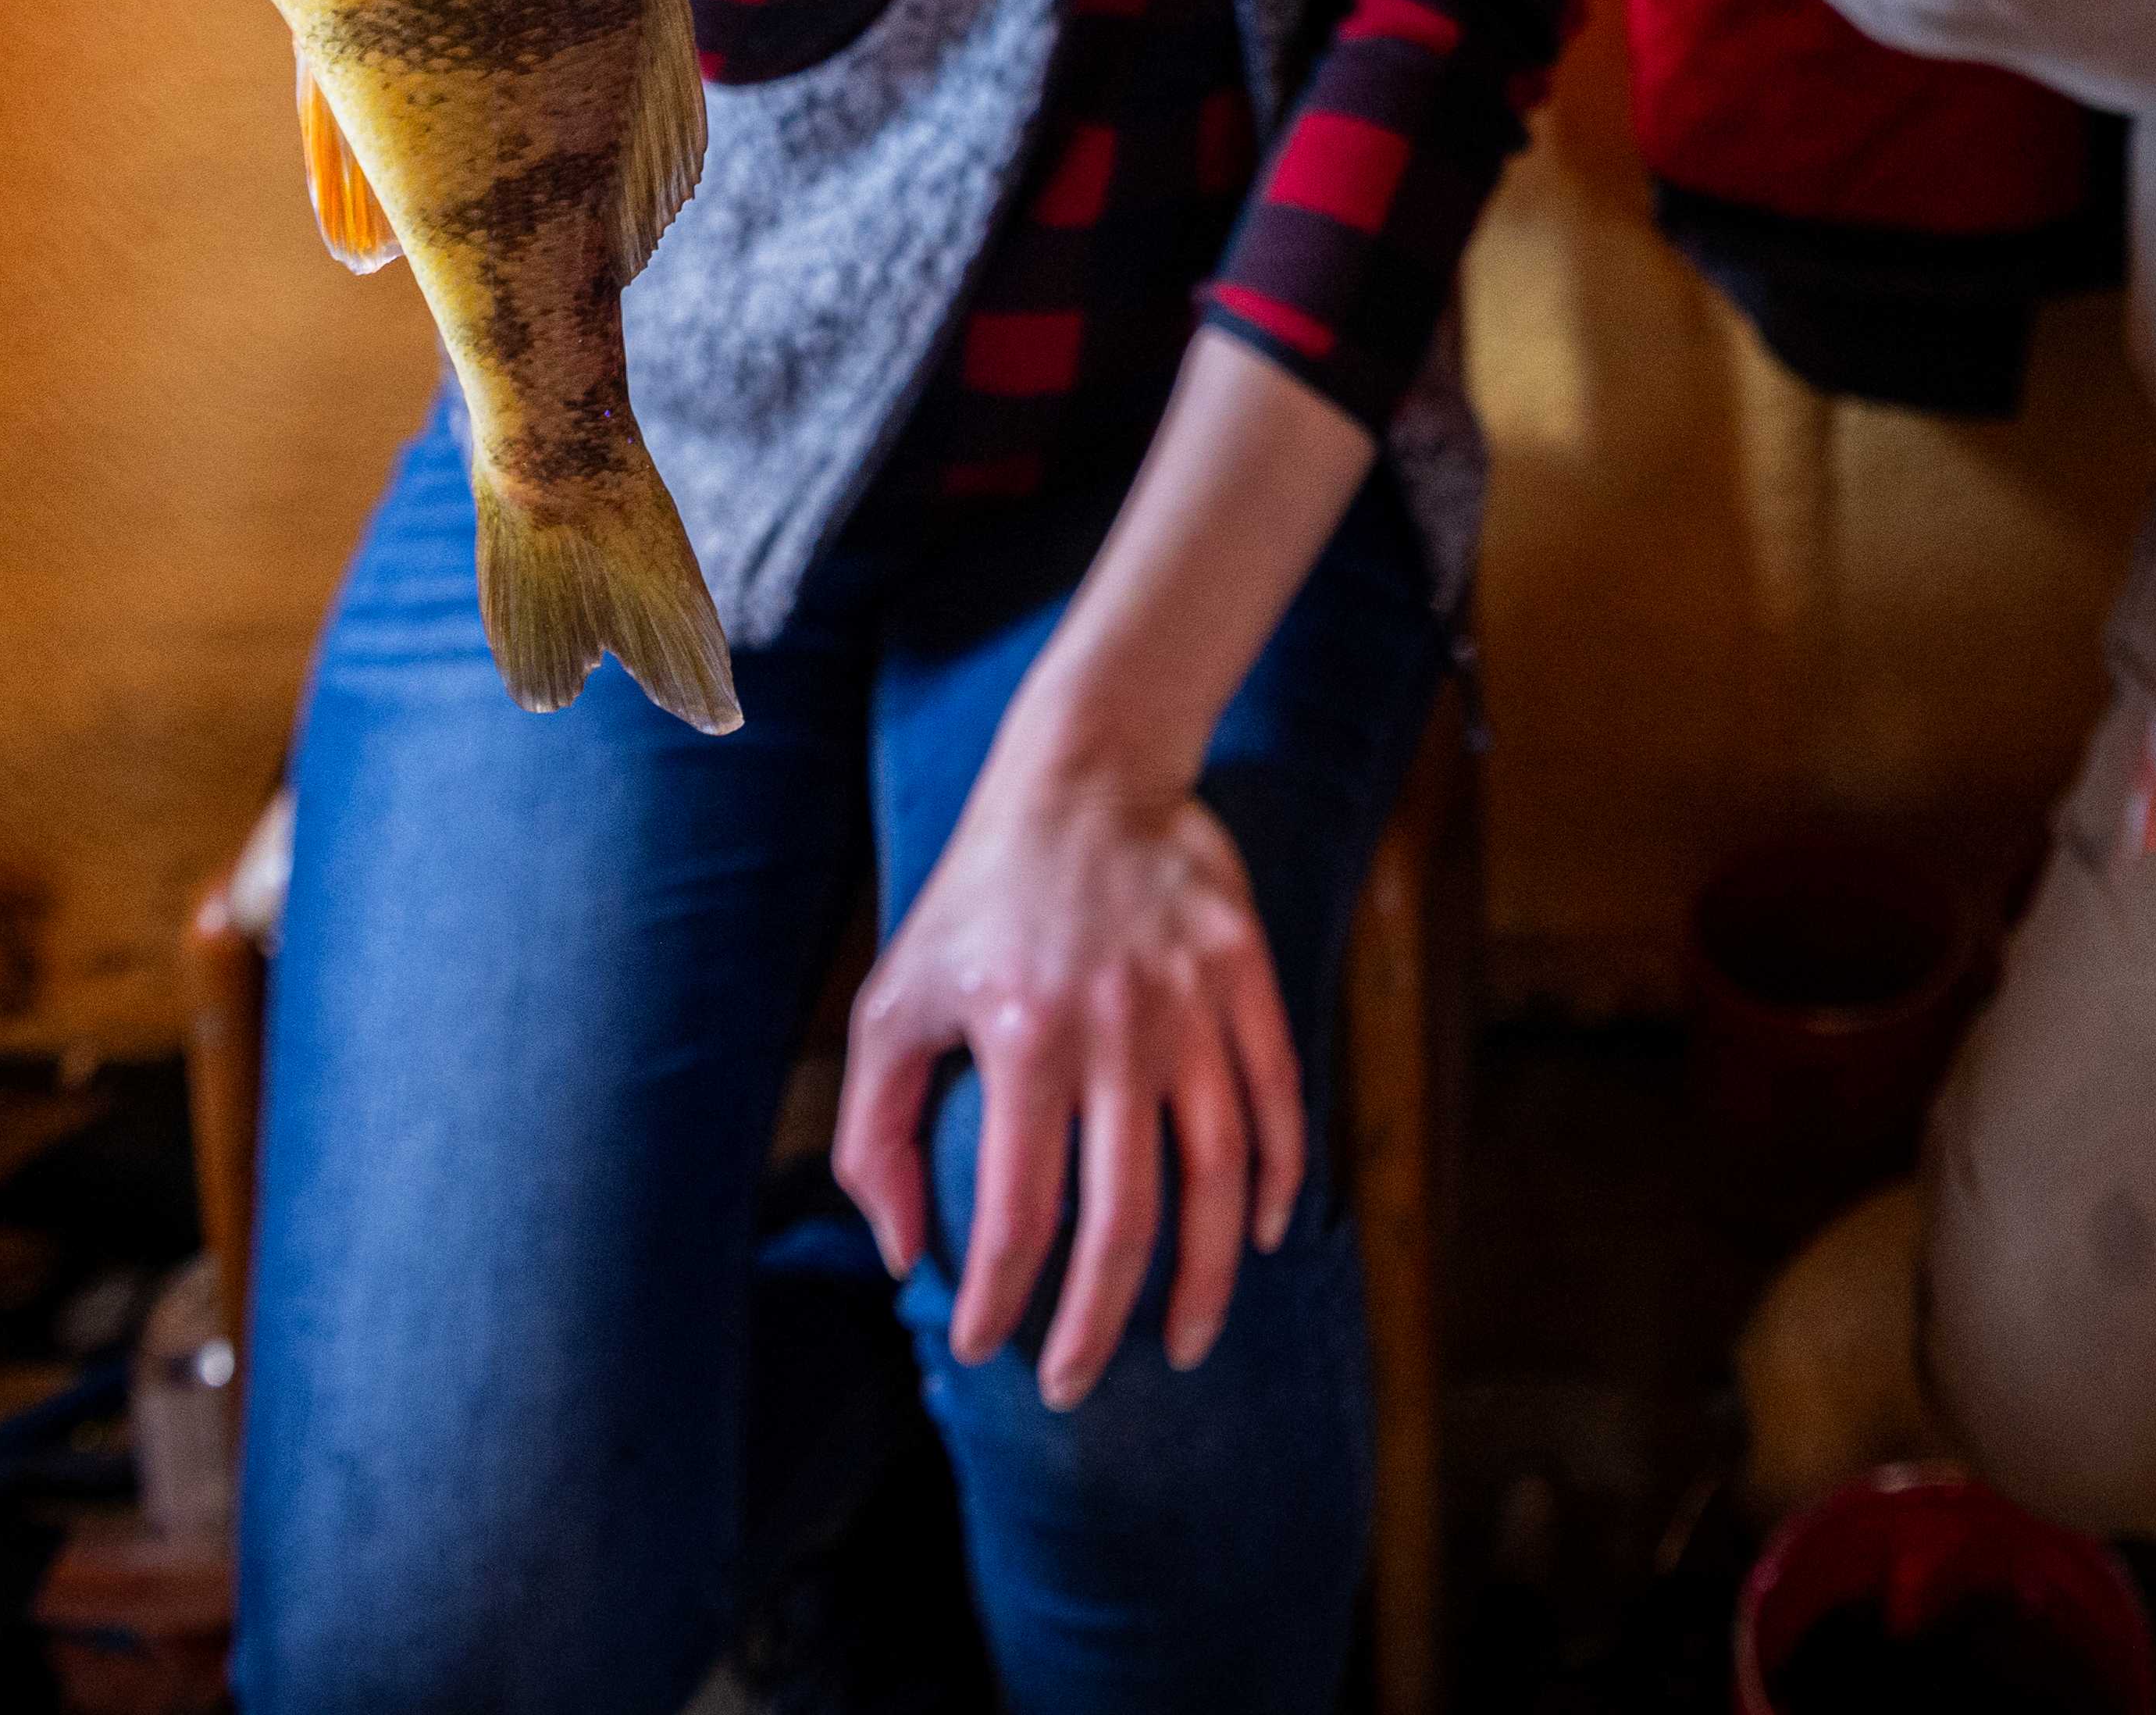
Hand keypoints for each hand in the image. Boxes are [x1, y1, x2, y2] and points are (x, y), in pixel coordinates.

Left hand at [833, 747, 1307, 1410]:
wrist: (1088, 770)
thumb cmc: (975, 899)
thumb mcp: (892, 1000)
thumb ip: (876, 1134)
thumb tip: (906, 1256)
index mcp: (1020, 1034)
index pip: (1016, 1209)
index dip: (998, 1297)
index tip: (984, 1349)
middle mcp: (1115, 1025)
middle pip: (1124, 1217)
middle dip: (1099, 1324)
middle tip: (1074, 1385)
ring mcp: (1192, 1002)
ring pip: (1217, 1173)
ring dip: (1203, 1278)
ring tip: (1184, 1345)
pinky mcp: (1247, 974)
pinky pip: (1278, 1098)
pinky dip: (1275, 1178)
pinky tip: (1257, 1237)